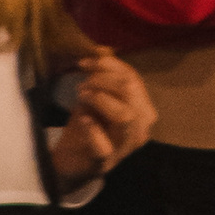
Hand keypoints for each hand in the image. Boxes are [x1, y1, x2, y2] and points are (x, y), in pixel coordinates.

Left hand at [46, 50, 155, 186]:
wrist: (71, 163)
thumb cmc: (88, 126)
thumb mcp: (98, 98)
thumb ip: (105, 79)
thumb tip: (100, 51)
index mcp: (143, 110)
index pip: (134, 80)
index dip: (110, 65)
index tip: (86, 62)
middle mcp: (141, 129)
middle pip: (131, 93)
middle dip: (104, 80)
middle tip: (83, 82)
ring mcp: (124, 148)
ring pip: (124, 115)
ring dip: (101, 99)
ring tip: (82, 95)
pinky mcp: (105, 163)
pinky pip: (103, 144)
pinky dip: (92, 128)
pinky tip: (83, 120)